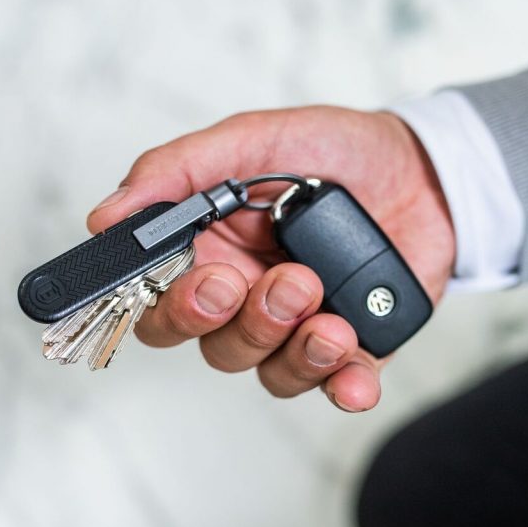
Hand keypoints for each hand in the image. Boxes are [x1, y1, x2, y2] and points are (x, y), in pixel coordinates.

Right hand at [87, 106, 453, 411]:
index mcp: (209, 256)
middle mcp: (246, 301)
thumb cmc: (330, 152)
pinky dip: (345, 387)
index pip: (159, 307)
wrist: (421, 170)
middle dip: (245, 322)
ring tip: (330, 314)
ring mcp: (297, 330)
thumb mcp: (251, 139)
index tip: (209, 283)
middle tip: (285, 282)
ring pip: (270, 372)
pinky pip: (337, 385)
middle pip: (214, 347)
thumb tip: (106, 216)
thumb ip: (178, 172)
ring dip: (297, 349)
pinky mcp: (352, 349)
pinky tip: (355, 376)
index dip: (173, 309)